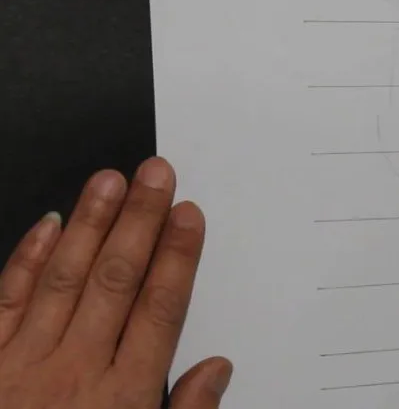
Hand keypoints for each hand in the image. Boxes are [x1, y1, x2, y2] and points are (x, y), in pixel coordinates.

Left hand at [0, 157, 230, 407]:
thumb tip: (217, 369)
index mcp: (119, 400)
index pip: (158, 312)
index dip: (176, 259)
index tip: (188, 216)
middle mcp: (71, 374)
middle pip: (116, 283)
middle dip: (139, 222)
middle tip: (155, 174)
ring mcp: (21, 366)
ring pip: (64, 281)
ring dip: (89, 225)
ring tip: (108, 181)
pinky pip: (5, 302)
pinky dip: (27, 261)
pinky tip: (48, 225)